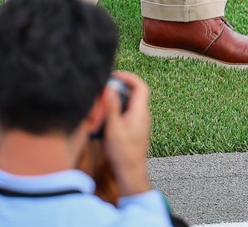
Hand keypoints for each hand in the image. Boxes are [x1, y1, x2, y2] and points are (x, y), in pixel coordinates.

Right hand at [101, 71, 152, 195]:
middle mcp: (143, 115)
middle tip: (106, 86)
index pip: (140, 86)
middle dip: (121, 86)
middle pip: (135, 92)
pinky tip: (106, 115)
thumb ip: (111, 107)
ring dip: (118, 98)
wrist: (131, 172)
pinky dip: (118, 109)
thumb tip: (109, 88)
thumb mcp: (113, 128)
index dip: (128, 77)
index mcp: (140, 112)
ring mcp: (140, 122)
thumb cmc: (123, 153)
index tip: (115, 75)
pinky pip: (128, 112)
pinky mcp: (135, 129)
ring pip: (131, 102)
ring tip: (104, 100)